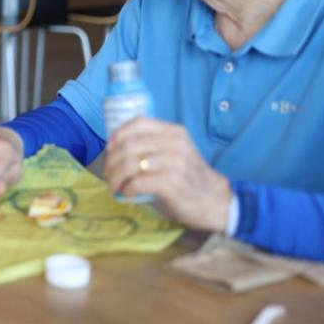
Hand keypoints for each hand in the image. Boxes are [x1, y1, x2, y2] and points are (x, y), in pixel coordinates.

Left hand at [103, 117, 231, 231]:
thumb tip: (116, 147)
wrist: (215, 201)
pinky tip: (126, 193)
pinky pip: (137, 182)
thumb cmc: (189, 177)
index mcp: (175, 132)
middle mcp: (175, 144)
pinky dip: (126, 188)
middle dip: (111, 160)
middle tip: (108, 172)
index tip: (109, 148)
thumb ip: (154, 145)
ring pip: (130, 164)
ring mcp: (175, 163)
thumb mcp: (176, 152)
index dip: (118, 134)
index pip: (138, 122)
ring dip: (115, 176)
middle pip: (129, 145)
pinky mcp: (172, 184)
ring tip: (113, 185)